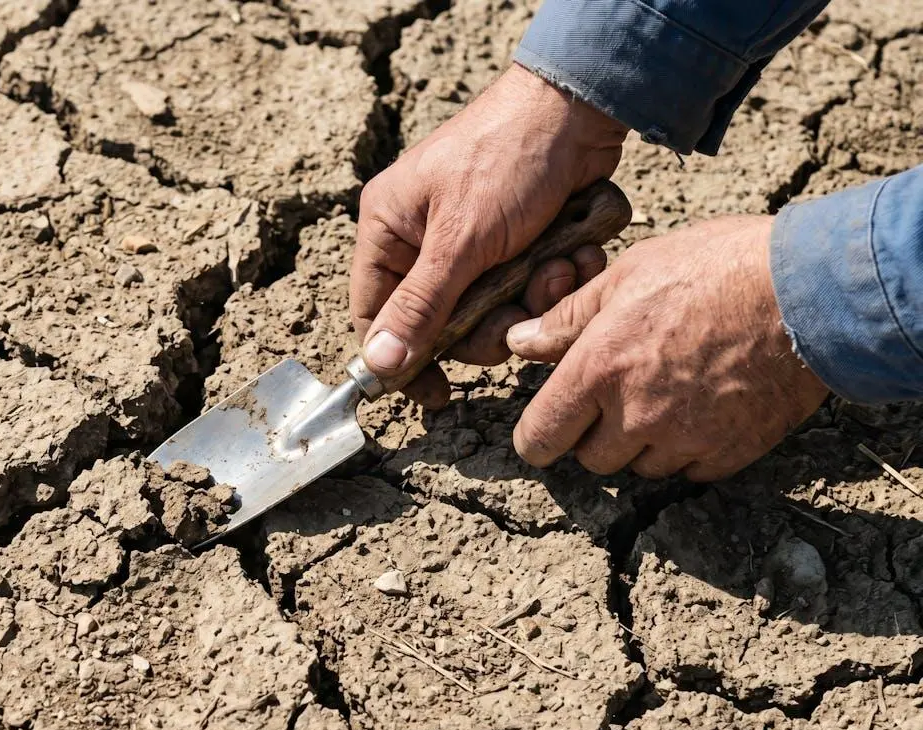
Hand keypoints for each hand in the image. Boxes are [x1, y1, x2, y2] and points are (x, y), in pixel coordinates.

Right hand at [350, 63, 627, 406]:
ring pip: (492, 310)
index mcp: (389, 229)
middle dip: (491, 324)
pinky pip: (527, 286)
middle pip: (442, 323)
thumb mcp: (460, 240)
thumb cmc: (507, 157)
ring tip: (559, 268)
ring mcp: (471, 240)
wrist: (581, 106)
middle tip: (520, 312)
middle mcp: (423, 237)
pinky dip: (555, 278)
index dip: (402, 360)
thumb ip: (420, 306)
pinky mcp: (516, 240)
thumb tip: (378, 364)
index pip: (375, 314)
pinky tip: (575, 254)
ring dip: (531, 298)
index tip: (437, 395)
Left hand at [507, 216, 830, 480]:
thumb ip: (567, 317)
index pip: (540, 439)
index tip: (548, 426)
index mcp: (599, 370)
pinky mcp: (730, 453)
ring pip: (641, 467)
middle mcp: (636, 415)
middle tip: (619, 393)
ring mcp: (685, 439)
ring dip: (643, 443)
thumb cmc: (715, 267)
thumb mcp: (629, 274)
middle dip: (596, 432)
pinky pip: (691, 470)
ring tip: (669, 392)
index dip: (539, 436)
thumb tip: (521, 341)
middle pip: (590, 458)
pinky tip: (705, 406)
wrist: (808, 290)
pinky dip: (690, 449)